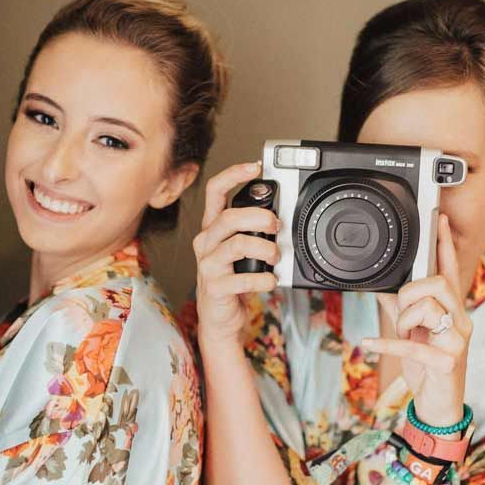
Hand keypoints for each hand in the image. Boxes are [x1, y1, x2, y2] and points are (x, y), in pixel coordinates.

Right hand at [193, 161, 279, 345]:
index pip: (215, 191)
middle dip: (259, 217)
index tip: (255, 166)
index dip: (233, 175)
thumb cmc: (233, 280)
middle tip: (277, 226)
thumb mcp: (241, 251)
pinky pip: (242, 279)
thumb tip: (279, 215)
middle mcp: (206, 243)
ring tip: (276, 258)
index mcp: (212, 228)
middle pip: (228, 217)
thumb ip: (252, 231)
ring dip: (265, 248)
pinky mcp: (215, 288)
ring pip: (236, 245)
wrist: (220, 319)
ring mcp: (208, 265)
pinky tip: (270, 281)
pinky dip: (263, 279)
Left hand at [363, 213, 472, 426]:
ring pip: (429, 309)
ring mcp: (457, 341)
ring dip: (404, 320)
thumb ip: (399, 310)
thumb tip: (381, 287)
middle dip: (412, 292)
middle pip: (439, 284)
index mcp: (452, 310)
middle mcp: (460, 321)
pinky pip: (414, 344)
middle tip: (402, 312)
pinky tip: (369, 343)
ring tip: (401, 334)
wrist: (439, 406)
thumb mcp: (412, 335)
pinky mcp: (448, 362)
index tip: (438, 219)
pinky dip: (387, 343)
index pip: (451, 271)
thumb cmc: (428, 367)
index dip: (444, 245)